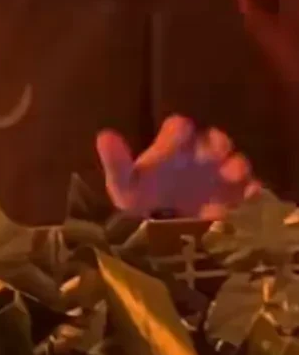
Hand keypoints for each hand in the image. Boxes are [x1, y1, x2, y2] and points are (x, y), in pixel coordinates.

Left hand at [97, 115, 259, 220]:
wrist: (159, 226)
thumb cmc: (140, 196)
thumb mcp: (124, 183)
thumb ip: (116, 162)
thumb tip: (104, 135)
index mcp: (172, 146)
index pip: (180, 128)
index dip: (180, 131)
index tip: (182, 132)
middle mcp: (200, 154)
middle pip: (215, 141)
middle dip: (217, 145)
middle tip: (218, 153)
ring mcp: (219, 174)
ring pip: (236, 162)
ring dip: (236, 167)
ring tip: (233, 174)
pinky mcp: (234, 195)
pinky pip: (248, 190)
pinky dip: (249, 192)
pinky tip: (247, 196)